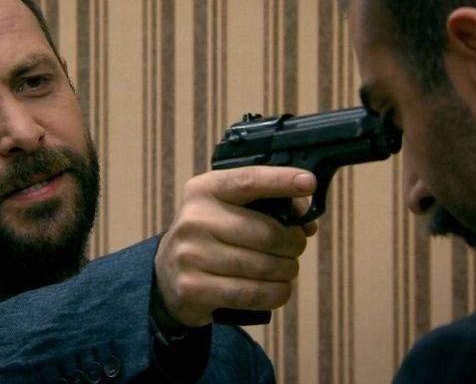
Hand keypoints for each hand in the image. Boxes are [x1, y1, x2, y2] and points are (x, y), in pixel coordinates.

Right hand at [153, 166, 317, 327]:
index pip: (248, 181)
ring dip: (287, 271)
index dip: (280, 180)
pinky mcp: (193, 288)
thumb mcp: (229, 209)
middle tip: (296, 247)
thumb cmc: (213, 236)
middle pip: (266, 233)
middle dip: (294, 243)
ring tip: (285, 270)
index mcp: (204, 190)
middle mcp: (194, 219)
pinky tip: (277, 289)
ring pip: (264, 267)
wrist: (167, 273)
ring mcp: (190, 255)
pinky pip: (251, 294)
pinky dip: (275, 294)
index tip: (308, 182)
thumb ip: (268, 205)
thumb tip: (307, 223)